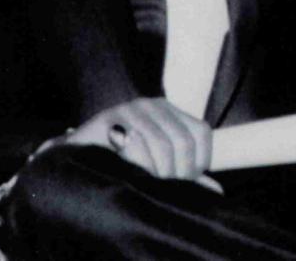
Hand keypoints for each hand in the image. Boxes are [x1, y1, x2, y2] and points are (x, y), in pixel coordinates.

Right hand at [65, 98, 210, 180]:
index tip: (184, 179)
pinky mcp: (109, 118)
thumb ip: (185, 176)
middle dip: (177, 173)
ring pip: (161, 145)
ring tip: (146, 182)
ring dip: (157, 173)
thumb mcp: (159, 166)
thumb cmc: (123, 161)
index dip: (198, 162)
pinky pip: (135, 145)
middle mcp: (152, 104)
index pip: (201, 132)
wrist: (79, 154)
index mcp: (169, 111)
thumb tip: (216, 190)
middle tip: (163, 186)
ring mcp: (129, 109)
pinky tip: (129, 172)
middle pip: (183, 142)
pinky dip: (138, 166)